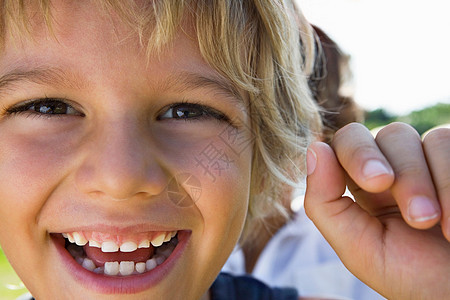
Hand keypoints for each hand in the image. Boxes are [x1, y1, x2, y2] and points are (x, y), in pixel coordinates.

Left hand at [304, 122, 449, 299]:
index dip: (357, 152)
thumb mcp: (357, 247)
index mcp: (363, 185)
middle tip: (417, 214)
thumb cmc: (410, 276)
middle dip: (402, 172)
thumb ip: (325, 202)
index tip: (376, 183)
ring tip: (434, 224)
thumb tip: (314, 149)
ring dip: (426, 182)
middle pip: (387, 135)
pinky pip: (447, 142)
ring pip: (422, 138)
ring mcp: (429, 161)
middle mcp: (395, 167)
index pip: (347, 143)